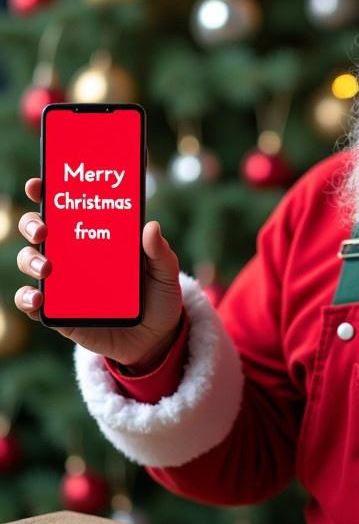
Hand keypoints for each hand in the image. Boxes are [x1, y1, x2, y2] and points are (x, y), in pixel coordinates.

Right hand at [15, 177, 183, 372]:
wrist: (155, 339)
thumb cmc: (159, 297)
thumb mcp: (166, 273)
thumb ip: (160, 252)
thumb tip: (151, 226)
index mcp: (97, 236)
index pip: (67, 207)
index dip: (48, 191)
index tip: (40, 183)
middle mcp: (74, 255)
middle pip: (39, 230)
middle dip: (33, 223)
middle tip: (44, 230)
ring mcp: (63, 283)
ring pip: (29, 262)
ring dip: (29, 260)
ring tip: (45, 268)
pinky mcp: (59, 313)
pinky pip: (33, 303)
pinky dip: (28, 299)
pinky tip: (38, 299)